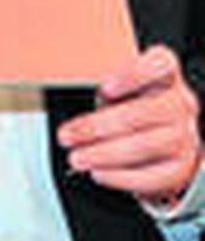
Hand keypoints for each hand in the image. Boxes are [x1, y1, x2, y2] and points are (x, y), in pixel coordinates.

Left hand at [57, 45, 201, 205]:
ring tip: (76, 158)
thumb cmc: (130, 104)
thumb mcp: (115, 86)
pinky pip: (154, 175)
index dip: (133, 75)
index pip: (160, 64)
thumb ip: (94, 83)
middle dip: (98, 126)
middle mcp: (180, 103)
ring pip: (146, 145)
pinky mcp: (181, 166)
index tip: (105, 88)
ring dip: (105, 154)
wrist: (162, 139)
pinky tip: (99, 173)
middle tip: (66, 136)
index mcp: (164, 74)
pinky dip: (121, 177)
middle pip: (143, 112)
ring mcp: (184, 135)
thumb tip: (55, 88)